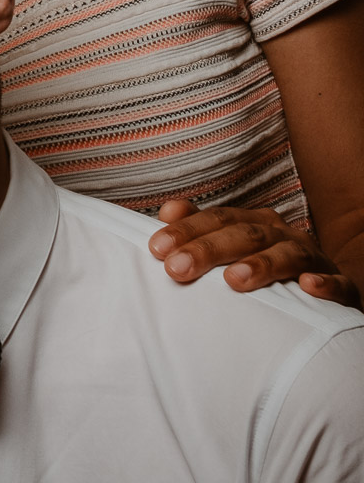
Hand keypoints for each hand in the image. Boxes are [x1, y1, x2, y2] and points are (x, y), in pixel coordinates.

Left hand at [148, 199, 357, 306]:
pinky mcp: (342, 287)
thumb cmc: (266, 265)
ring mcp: (314, 259)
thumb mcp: (234, 245)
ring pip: (288, 254)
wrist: (326, 286)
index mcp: (255, 224)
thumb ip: (200, 229)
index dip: (187, 231)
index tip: (156, 248)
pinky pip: (338, 283)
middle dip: (209, 249)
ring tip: (234, 281)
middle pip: (245, 235)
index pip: (217, 220)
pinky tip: (308, 287)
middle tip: (177, 269)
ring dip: (262, 265)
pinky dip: (325, 284)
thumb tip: (166, 211)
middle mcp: (283, 235)